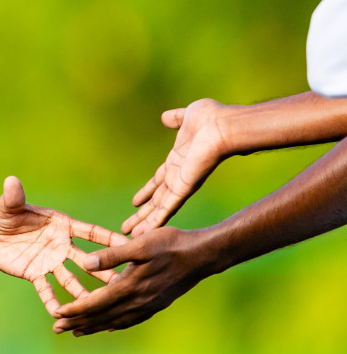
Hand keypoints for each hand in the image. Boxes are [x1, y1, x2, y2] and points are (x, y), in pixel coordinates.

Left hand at [0, 176, 125, 316]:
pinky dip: (52, 301)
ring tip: (99, 306)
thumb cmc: (3, 214)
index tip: (130, 244)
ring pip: (72, 280)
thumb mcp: (9, 205)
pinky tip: (62, 315)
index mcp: (61, 226)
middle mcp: (61, 246)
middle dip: (106, 271)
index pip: (90, 232)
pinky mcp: (35, 274)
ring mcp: (50, 262)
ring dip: (84, 293)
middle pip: (88, 260)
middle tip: (126, 282)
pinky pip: (46, 290)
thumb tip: (11, 180)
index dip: (109, 238)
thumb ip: (14, 196)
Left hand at [51, 226, 216, 335]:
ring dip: (94, 326)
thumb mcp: (139, 244)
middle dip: (77, 323)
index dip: (74, 310)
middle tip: (56, 329)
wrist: (203, 255)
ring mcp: (148, 305)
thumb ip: (111, 255)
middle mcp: (137, 301)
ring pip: (115, 321)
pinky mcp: (157, 304)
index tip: (56, 314)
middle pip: (101, 316)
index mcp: (129, 286)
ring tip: (76, 332)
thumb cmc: (171, 244)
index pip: (95, 303)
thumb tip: (85, 263)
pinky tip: (110, 326)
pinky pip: (132, 319)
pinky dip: (116, 324)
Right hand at [125, 99, 230, 236]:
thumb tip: (166, 118)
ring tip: (130, 236)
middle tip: (129, 227)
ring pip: (159, 209)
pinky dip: (155, 221)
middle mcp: (179, 176)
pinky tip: (144, 233)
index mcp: (178, 161)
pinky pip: (167, 208)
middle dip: (142, 214)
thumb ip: (176, 119)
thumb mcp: (187, 117)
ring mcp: (182, 183)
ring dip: (145, 223)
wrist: (224, 125)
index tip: (136, 203)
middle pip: (156, 200)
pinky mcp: (185, 188)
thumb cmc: (212, 118)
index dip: (147, 192)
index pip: (158, 181)